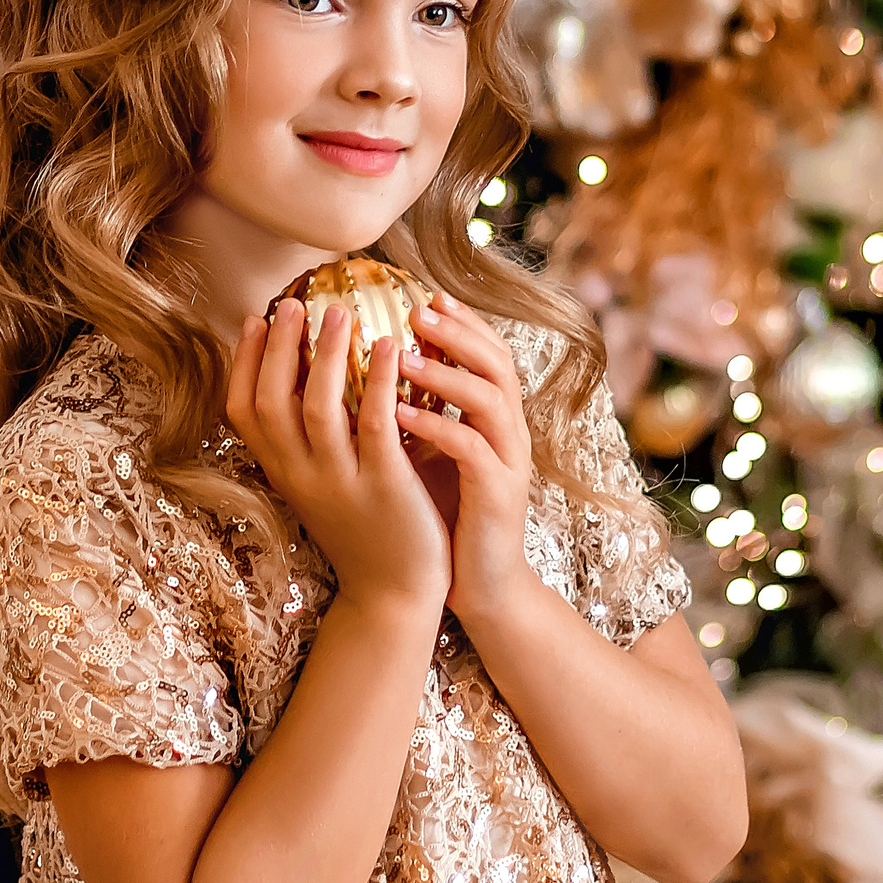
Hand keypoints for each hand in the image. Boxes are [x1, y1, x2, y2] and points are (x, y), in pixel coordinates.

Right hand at [227, 299, 451, 613]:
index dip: (243, 363)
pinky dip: (379, 381)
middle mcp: (301, 477)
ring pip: (317, 408)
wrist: (395, 596)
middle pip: (271, 401)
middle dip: (278, 347)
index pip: (241, 412)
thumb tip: (305, 381)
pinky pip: (375, 424)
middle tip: (293, 302)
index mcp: (283, 474)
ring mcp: (340, 483)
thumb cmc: (366, 532)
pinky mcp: (384, 486)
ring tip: (341, 312)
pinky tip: (392, 347)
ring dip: (326, 355)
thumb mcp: (321, 488)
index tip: (253, 320)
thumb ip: (308, 444)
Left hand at [393, 290, 537, 623]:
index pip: (488, 353)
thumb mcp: (431, 454)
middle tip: (416, 308)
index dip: (462, 322)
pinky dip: (436, 427)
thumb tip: (372, 368)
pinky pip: (472, 449)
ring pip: (489, 399)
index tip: (426, 294)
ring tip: (399, 355)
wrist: (479, 588)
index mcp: (495, 420)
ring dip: (444, 372)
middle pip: (497, 363)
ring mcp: (509, 463)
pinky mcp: (498, 495)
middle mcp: (510, 433)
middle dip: (458, 332)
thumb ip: (419, 411)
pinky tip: (399, 416)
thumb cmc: (447, 516)